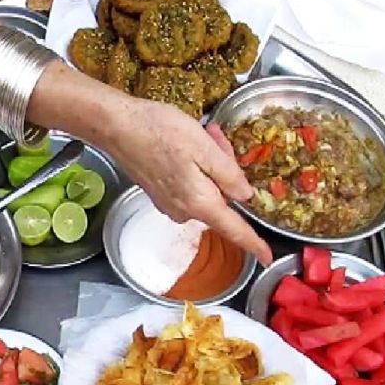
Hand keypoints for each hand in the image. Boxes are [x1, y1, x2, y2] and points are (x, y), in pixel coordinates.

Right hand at [103, 98, 272, 265]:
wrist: (117, 127)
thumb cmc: (161, 132)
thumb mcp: (205, 148)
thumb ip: (230, 176)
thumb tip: (245, 196)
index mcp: (201, 202)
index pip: (234, 230)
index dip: (253, 244)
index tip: (267, 258)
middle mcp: (185, 211)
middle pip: (221, 199)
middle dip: (227, 171)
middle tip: (217, 137)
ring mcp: (169, 204)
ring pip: (206, 189)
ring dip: (211, 164)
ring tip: (202, 134)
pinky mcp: (159, 194)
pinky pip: (190, 186)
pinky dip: (195, 167)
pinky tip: (186, 144)